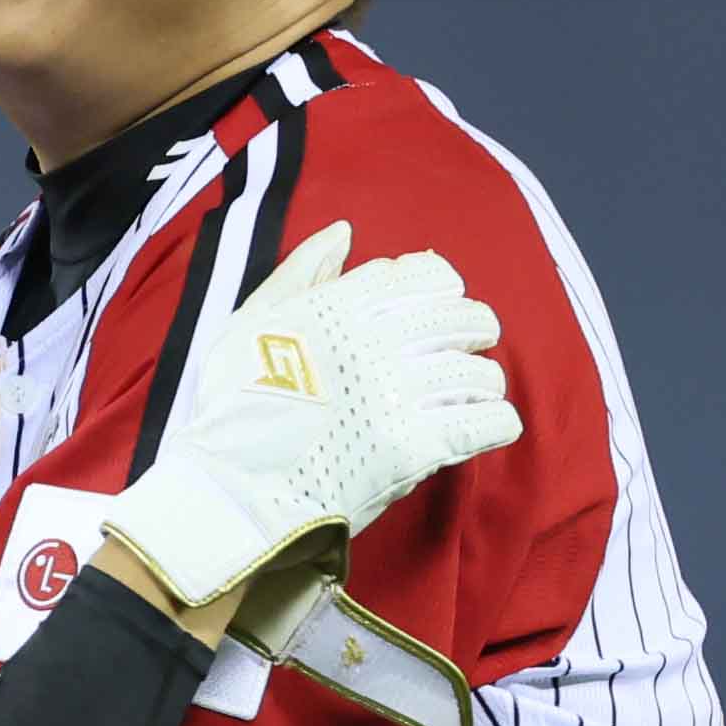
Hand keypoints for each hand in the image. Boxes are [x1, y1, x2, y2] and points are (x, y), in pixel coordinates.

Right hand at [99, 222, 521, 609]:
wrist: (228, 493)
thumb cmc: (230, 410)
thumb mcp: (249, 323)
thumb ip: (299, 273)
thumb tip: (345, 232)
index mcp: (338, 306)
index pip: (423, 275)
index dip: (439, 288)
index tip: (434, 309)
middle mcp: (374, 341)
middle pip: (463, 317)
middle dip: (473, 331)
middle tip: (463, 352)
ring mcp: (397, 395)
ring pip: (480, 372)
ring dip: (481, 383)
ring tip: (469, 397)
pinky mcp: (414, 447)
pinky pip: (487, 422)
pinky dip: (496, 422)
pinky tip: (489, 426)